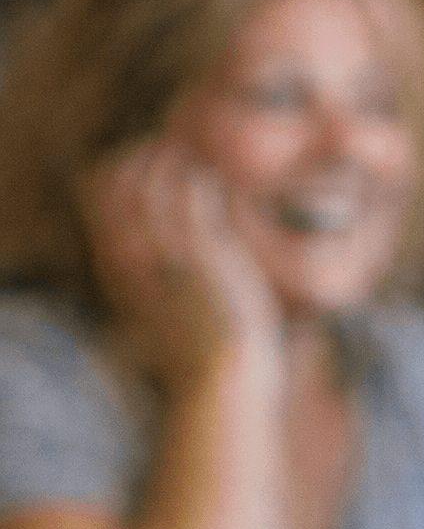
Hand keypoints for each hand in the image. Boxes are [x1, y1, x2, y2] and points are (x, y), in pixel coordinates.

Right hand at [80, 140, 281, 387]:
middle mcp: (132, 256)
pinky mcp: (205, 253)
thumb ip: (143, 277)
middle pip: (119, 180)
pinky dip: (197, 179)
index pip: (97, 195)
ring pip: (154, 182)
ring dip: (169, 161)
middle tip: (164, 149)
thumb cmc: (196, 350)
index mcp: (115, 266)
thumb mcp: (152, 309)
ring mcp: (166, 252)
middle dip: (139, 156)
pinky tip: (209, 179)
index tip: (140, 161)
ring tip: (187, 158)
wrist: (220, 379)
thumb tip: (140, 261)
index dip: (116, 169)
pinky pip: (193, 196)